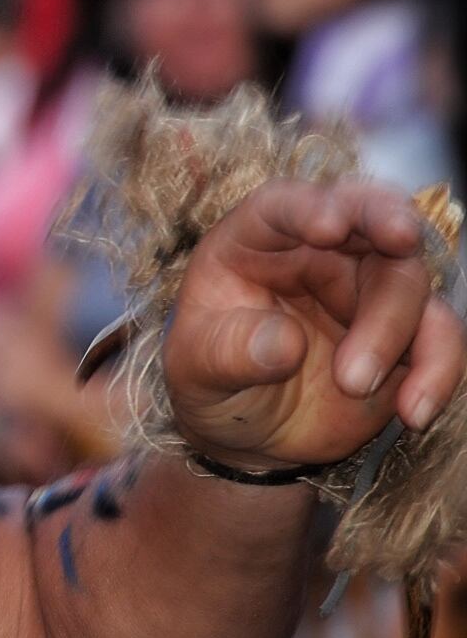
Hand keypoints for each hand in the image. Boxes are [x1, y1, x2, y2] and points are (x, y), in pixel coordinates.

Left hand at [164, 181, 465, 471]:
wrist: (252, 431)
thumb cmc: (213, 382)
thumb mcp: (198, 371)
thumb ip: (230, 353)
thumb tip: (282, 343)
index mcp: (255, 242)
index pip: (282, 206)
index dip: (308, 206)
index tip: (326, 226)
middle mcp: (319, 253)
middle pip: (367, 218)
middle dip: (388, 220)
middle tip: (399, 238)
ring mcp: (367, 289)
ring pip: (409, 279)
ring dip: (395, 330)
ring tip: (353, 385)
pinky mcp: (407, 334)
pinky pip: (439, 336)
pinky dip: (437, 369)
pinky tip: (412, 411)